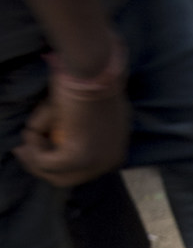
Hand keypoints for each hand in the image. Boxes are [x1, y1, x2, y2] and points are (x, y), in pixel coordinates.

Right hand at [15, 79, 129, 187]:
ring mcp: (96, 163)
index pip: (82, 171)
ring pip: (55, 173)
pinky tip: (33, 129)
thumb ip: (69, 129)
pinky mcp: (79, 158)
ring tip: (29, 133)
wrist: (93, 68)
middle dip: (41, 165)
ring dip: (35, 153)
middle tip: (21, 149)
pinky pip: (46, 162)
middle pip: (69, 179)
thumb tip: (43, 136)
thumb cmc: (88, 79)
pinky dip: (34, 145)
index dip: (55, 161)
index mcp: (115, 152)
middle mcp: (110, 163)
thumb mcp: (81, 110)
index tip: (35, 150)